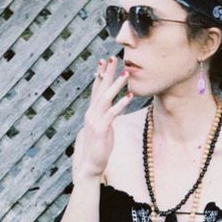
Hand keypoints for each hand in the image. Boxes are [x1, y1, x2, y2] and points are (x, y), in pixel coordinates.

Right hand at [74, 56, 132, 179]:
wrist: (91, 162)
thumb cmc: (99, 146)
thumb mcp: (101, 127)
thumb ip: (104, 116)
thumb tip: (110, 108)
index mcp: (92, 111)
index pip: (95, 88)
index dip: (100, 74)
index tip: (104, 61)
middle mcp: (91, 112)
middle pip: (100, 88)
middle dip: (107, 72)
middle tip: (113, 58)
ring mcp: (95, 120)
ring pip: (105, 98)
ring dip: (116, 85)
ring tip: (126, 74)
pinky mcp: (102, 128)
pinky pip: (112, 113)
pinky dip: (121, 104)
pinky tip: (130, 97)